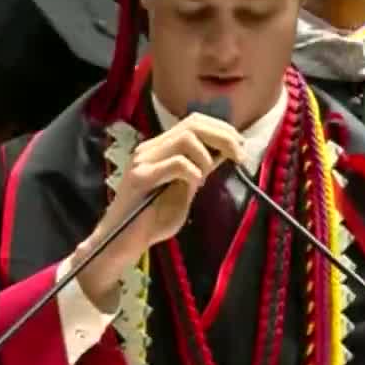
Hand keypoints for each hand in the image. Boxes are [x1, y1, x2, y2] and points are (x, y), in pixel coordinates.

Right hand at [74, 114, 243, 308]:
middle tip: (239, 155)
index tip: (240, 145)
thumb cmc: (153, 221)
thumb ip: (200, 170)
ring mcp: (143, 160)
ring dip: (206, 158)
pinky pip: (177, 163)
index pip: (193, 121)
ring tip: (205, 178)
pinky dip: (194, 173)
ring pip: (186, 139)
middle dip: (223, 136)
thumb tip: (224, 152)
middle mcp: (150, 148)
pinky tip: (194, 186)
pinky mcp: (140, 177)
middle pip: (193, 124)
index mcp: (160, 149)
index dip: (220, 128)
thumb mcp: (185, 191)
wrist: (124, 243)